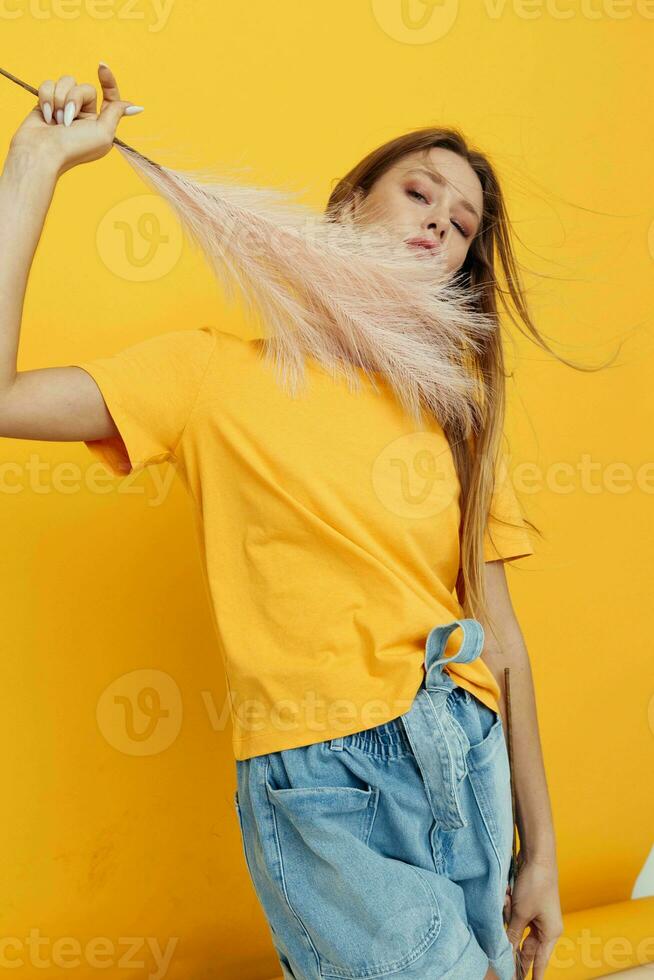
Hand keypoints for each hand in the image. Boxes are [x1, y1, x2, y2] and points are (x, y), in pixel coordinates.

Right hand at [8, 63, 142, 177]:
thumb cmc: (74, 147)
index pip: (109, 97)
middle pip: (85, 87)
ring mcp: (64, 108)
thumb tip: (135, 107)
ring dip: (60, 99)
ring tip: (55, 120)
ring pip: (66, 82)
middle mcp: (84, 115)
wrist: (41, 153)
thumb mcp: (104, 133)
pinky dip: (46, 98)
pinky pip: (48, 85)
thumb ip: (117, 114)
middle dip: (75, 98)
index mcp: (100, 123)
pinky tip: (45, 116)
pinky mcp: (47, 103)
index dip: (108, 81)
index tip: (101, 66)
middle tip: (68, 119)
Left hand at [505, 853, 563, 978]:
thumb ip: (512, 934)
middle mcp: (545, 926)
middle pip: (526, 946)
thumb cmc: (535, 884)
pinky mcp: (528, 904)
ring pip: (517, 928)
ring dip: (509, 917)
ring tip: (509, 897)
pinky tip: (507, 893)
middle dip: (513, 942)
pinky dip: (508, 907)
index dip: (534, 974)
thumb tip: (506, 951)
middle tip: (507, 960)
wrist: (537, 855)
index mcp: (550, 932)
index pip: (540, 961)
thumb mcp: (520, 913)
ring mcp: (536, 915)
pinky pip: (514, 914)